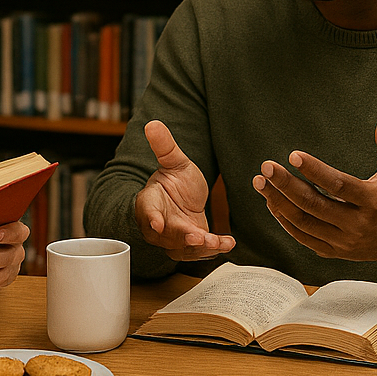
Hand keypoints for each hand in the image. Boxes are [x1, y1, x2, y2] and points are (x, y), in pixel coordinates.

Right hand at [133, 120, 234, 261]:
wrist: (182, 200)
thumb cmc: (173, 181)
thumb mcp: (173, 162)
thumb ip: (164, 146)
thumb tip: (152, 123)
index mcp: (150, 202)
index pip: (148, 211)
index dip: (152, 217)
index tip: (157, 222)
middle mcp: (159, 225)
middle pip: (167, 235)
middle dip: (182, 238)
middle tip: (197, 237)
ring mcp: (174, 239)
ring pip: (184, 248)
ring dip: (200, 248)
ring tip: (217, 242)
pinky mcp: (191, 246)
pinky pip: (200, 252)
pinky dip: (214, 249)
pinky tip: (229, 242)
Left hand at [252, 115, 376, 269]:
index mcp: (374, 202)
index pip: (339, 185)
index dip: (315, 170)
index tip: (293, 155)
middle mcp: (357, 224)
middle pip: (315, 205)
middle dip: (287, 185)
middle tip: (266, 167)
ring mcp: (343, 241)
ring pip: (304, 223)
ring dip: (279, 202)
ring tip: (261, 182)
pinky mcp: (332, 251)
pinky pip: (302, 237)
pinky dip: (284, 219)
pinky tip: (271, 201)